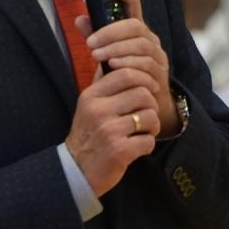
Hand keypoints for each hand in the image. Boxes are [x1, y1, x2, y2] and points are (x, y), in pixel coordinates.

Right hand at [66, 66, 159, 195]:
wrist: (76, 169)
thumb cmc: (87, 135)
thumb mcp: (88, 106)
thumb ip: (103, 85)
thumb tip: (115, 58)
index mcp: (91, 96)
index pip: (125, 73)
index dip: (144, 78)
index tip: (148, 89)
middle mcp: (98, 111)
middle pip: (143, 93)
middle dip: (151, 105)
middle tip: (145, 115)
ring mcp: (109, 131)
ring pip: (150, 116)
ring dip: (152, 126)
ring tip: (140, 132)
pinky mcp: (120, 151)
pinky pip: (149, 140)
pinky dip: (146, 145)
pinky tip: (136, 148)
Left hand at [84, 0, 178, 133]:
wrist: (142, 105)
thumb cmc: (122, 75)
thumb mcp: (105, 54)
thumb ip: (95, 37)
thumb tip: (79, 18)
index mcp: (136, 31)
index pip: (133, 4)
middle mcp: (150, 39)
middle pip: (135, 26)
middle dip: (111, 33)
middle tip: (90, 45)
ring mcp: (157, 57)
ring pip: (141, 45)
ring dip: (116, 49)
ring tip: (97, 57)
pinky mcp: (160, 74)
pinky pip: (146, 64)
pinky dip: (128, 64)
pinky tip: (113, 67)